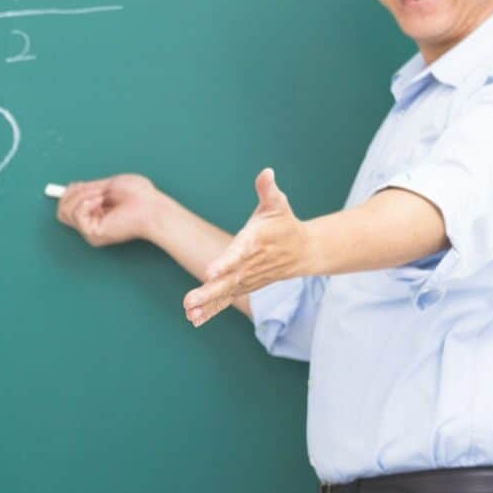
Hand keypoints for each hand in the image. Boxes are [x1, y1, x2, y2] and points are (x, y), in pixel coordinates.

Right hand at [55, 174, 164, 246]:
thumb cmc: (138, 196)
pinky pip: (75, 214)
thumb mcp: (107, 185)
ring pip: (65, 211)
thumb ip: (88, 189)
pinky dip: (85, 202)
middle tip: (94, 189)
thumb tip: (70, 187)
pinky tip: (100, 201)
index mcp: (95, 214)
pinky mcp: (93, 233)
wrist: (151, 207)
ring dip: (81, 195)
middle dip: (73, 193)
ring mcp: (90, 230)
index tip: (79, 183)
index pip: (67, 205)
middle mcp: (90, 224)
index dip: (69, 192)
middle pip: (61, 210)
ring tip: (100, 195)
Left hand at [184, 168, 309, 326]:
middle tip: (189, 301)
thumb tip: (266, 172)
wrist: (303, 251)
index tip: (210, 273)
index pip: (239, 253)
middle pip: (228, 280)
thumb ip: (268, 190)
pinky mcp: (243, 286)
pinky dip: (211, 311)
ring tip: (188, 313)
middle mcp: (250, 265)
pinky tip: (193, 320)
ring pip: (225, 294)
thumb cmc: (284, 223)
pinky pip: (226, 300)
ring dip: (207, 304)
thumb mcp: (277, 204)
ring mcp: (247, 279)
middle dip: (208, 292)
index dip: (225, 263)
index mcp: (255, 242)